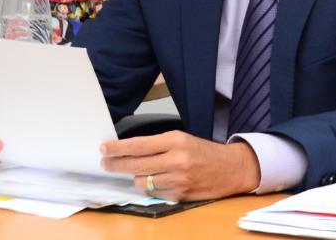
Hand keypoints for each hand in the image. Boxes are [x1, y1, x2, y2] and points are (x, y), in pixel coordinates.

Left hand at [100, 131, 260, 201]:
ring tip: (139, 172)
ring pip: (142, 182)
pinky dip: (152, 188)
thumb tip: (128, 151)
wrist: (231, 168)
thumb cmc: (204, 152)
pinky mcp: (180, 195)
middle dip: (116, 165)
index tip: (104, 149)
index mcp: (176, 141)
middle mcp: (176, 160)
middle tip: (106, 163)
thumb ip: (157, 145)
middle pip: (136, 165)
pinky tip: (157, 181)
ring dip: (137, 178)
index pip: (138, 145)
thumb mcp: (182, 139)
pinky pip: (155, 193)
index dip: (118, 148)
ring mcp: (179, 180)